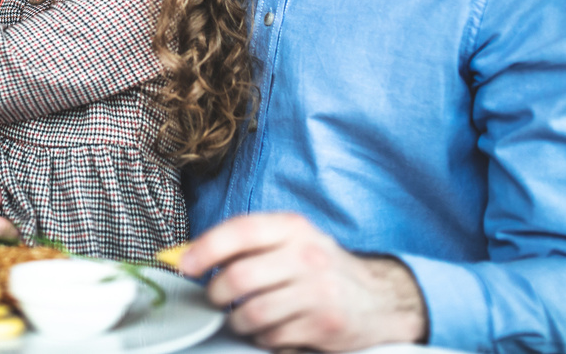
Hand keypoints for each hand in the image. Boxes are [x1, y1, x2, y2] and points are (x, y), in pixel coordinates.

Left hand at [179, 212, 425, 350]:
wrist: (379, 298)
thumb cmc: (320, 267)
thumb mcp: (291, 241)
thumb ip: (247, 245)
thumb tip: (190, 255)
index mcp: (292, 227)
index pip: (241, 231)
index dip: (206, 248)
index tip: (186, 265)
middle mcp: (306, 255)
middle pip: (240, 278)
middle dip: (216, 294)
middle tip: (216, 300)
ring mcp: (317, 291)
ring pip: (252, 313)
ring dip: (237, 321)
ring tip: (243, 317)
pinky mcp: (324, 324)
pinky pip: (273, 337)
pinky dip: (263, 338)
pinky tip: (271, 329)